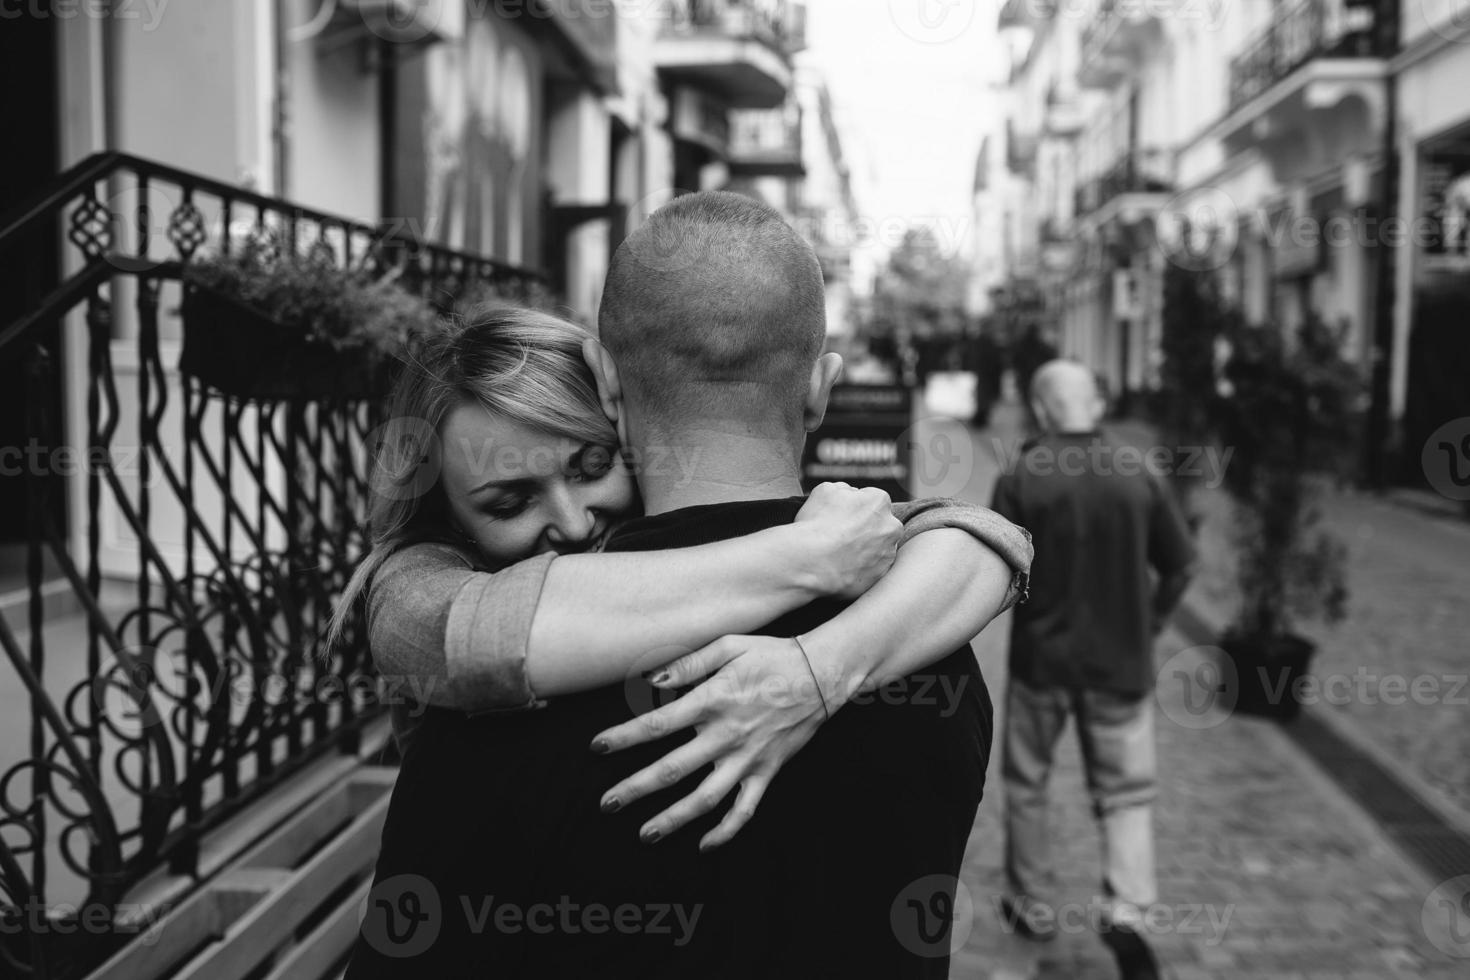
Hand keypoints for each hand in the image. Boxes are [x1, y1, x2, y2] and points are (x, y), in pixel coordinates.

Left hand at [589, 635, 828, 851]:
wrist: (822, 674)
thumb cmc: (771, 655)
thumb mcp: (728, 645)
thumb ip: (688, 664)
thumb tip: (650, 679)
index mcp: (713, 700)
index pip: (657, 724)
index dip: (624, 737)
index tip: (597, 748)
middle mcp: (727, 734)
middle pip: (672, 769)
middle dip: (635, 789)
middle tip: (607, 804)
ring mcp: (748, 758)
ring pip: (705, 799)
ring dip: (672, 820)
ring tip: (644, 835)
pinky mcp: (767, 771)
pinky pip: (745, 810)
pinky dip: (725, 832)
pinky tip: (704, 845)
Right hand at [794, 482, 900, 597]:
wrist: (811, 562)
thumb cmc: (816, 524)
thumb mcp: (824, 490)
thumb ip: (844, 488)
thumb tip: (851, 494)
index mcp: (879, 501)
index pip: (871, 500)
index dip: (853, 507)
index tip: (840, 516)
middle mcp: (891, 526)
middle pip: (879, 523)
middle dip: (865, 527)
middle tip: (841, 535)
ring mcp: (888, 553)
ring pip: (878, 546)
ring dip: (865, 547)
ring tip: (840, 553)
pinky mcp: (881, 574)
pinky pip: (873, 568)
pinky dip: (862, 567)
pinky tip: (843, 566)